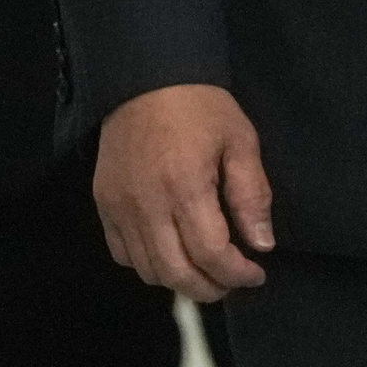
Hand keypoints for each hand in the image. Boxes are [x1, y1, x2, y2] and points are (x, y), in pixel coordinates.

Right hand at [94, 83, 273, 301]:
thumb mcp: (240, 140)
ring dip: (179, 281)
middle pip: (176, 273)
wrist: (144, 78)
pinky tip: (170, 252)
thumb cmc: (200, 106)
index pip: (211, 254)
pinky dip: (148, 265)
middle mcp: (147, 205)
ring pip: (147, 271)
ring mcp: (120, 208)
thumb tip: (262, 244)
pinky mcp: (104, 205)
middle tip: (232, 282)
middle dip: (210, 288)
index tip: (257, 274)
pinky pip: (122, 254)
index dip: (237, 274)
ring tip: (205, 270)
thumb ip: (251, 195)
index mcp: (186, 187)